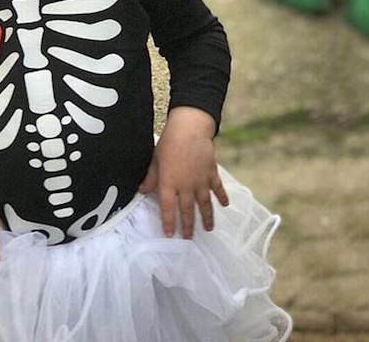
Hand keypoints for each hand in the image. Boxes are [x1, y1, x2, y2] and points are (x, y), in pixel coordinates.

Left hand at [139, 107, 228, 238]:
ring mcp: (201, 181)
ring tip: (209, 229)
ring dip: (207, 217)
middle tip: (189, 239)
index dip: (168, 223)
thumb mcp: (155, 160)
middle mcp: (186, 186)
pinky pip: (218, 188)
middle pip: (188, 210)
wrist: (190, 129)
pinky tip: (225, 205)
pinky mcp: (211, 173)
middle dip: (188, 226)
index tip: (169, 235)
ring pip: (205, 204)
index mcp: (169, 183)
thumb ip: (150, 178)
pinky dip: (222, 197)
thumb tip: (142, 191)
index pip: (168, 208)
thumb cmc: (169, 142)